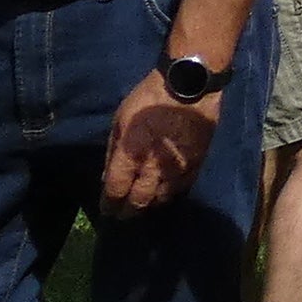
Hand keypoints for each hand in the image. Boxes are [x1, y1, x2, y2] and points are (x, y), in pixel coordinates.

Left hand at [99, 64, 220, 214]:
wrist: (189, 87)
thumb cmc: (149, 98)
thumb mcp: (120, 120)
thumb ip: (113, 152)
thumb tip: (107, 177)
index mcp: (131, 155)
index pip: (116, 191)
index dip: (109, 204)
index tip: (106, 209)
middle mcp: (153, 168)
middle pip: (138, 202)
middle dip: (127, 211)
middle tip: (122, 214)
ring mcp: (176, 170)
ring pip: (159, 199)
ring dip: (147, 204)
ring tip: (141, 205)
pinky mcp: (195, 166)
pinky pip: (179, 190)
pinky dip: (167, 195)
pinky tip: (161, 194)